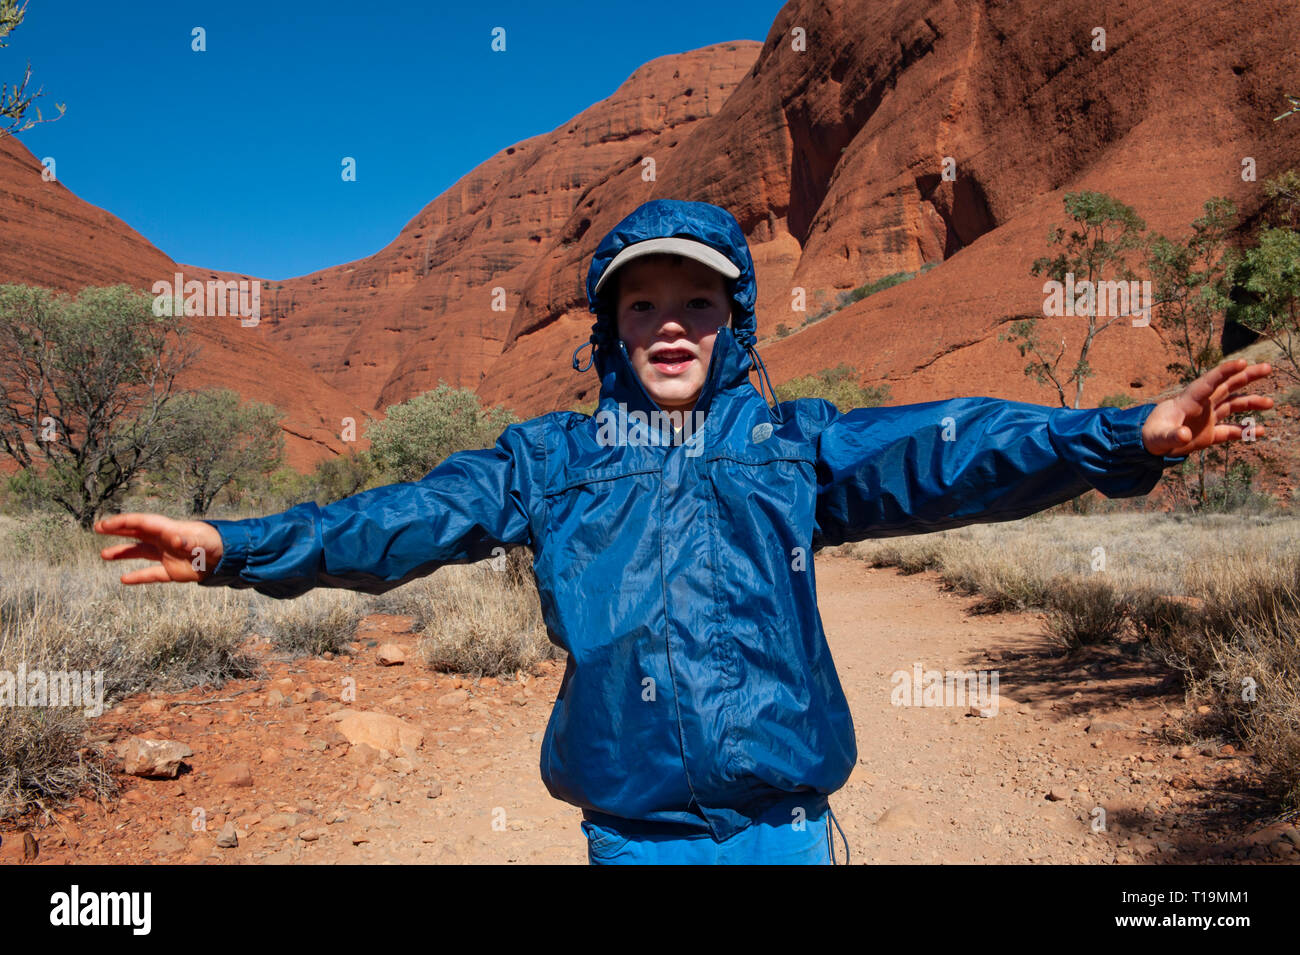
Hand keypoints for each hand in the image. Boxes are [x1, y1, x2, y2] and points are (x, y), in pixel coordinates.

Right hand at [94, 513, 224, 583]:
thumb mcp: (203, 541)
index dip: (122, 522)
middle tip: (98, 527)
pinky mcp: (172, 571)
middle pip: (136, 533)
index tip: (105, 524)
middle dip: (117, 529)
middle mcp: (164, 541)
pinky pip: (150, 574)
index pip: (141, 523)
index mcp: (169, 529)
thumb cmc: (216, 544)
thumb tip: (176, 539)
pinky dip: (138, 576)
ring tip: (104, 555)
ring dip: (122, 553)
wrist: (228, 558)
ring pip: (139, 553)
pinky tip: (123, 579)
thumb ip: (189, 540)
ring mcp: (166, 556)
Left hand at [1141, 359, 1273, 456]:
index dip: (1225, 371)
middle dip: (1247, 376)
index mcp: (1188, 401)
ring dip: (1251, 402)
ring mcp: (1208, 417)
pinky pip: (1231, 430)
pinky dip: (1245, 431)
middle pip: (1227, 386)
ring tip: (1270, 403)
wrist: (1151, 445)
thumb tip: (1184, 435)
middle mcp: (1202, 405)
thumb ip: (1171, 435)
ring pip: (1233, 405)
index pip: (1209, 382)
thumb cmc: (1152, 435)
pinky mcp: (1211, 433)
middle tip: (1268, 368)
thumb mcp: (1159, 436)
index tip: (1242, 362)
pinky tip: (1261, 432)